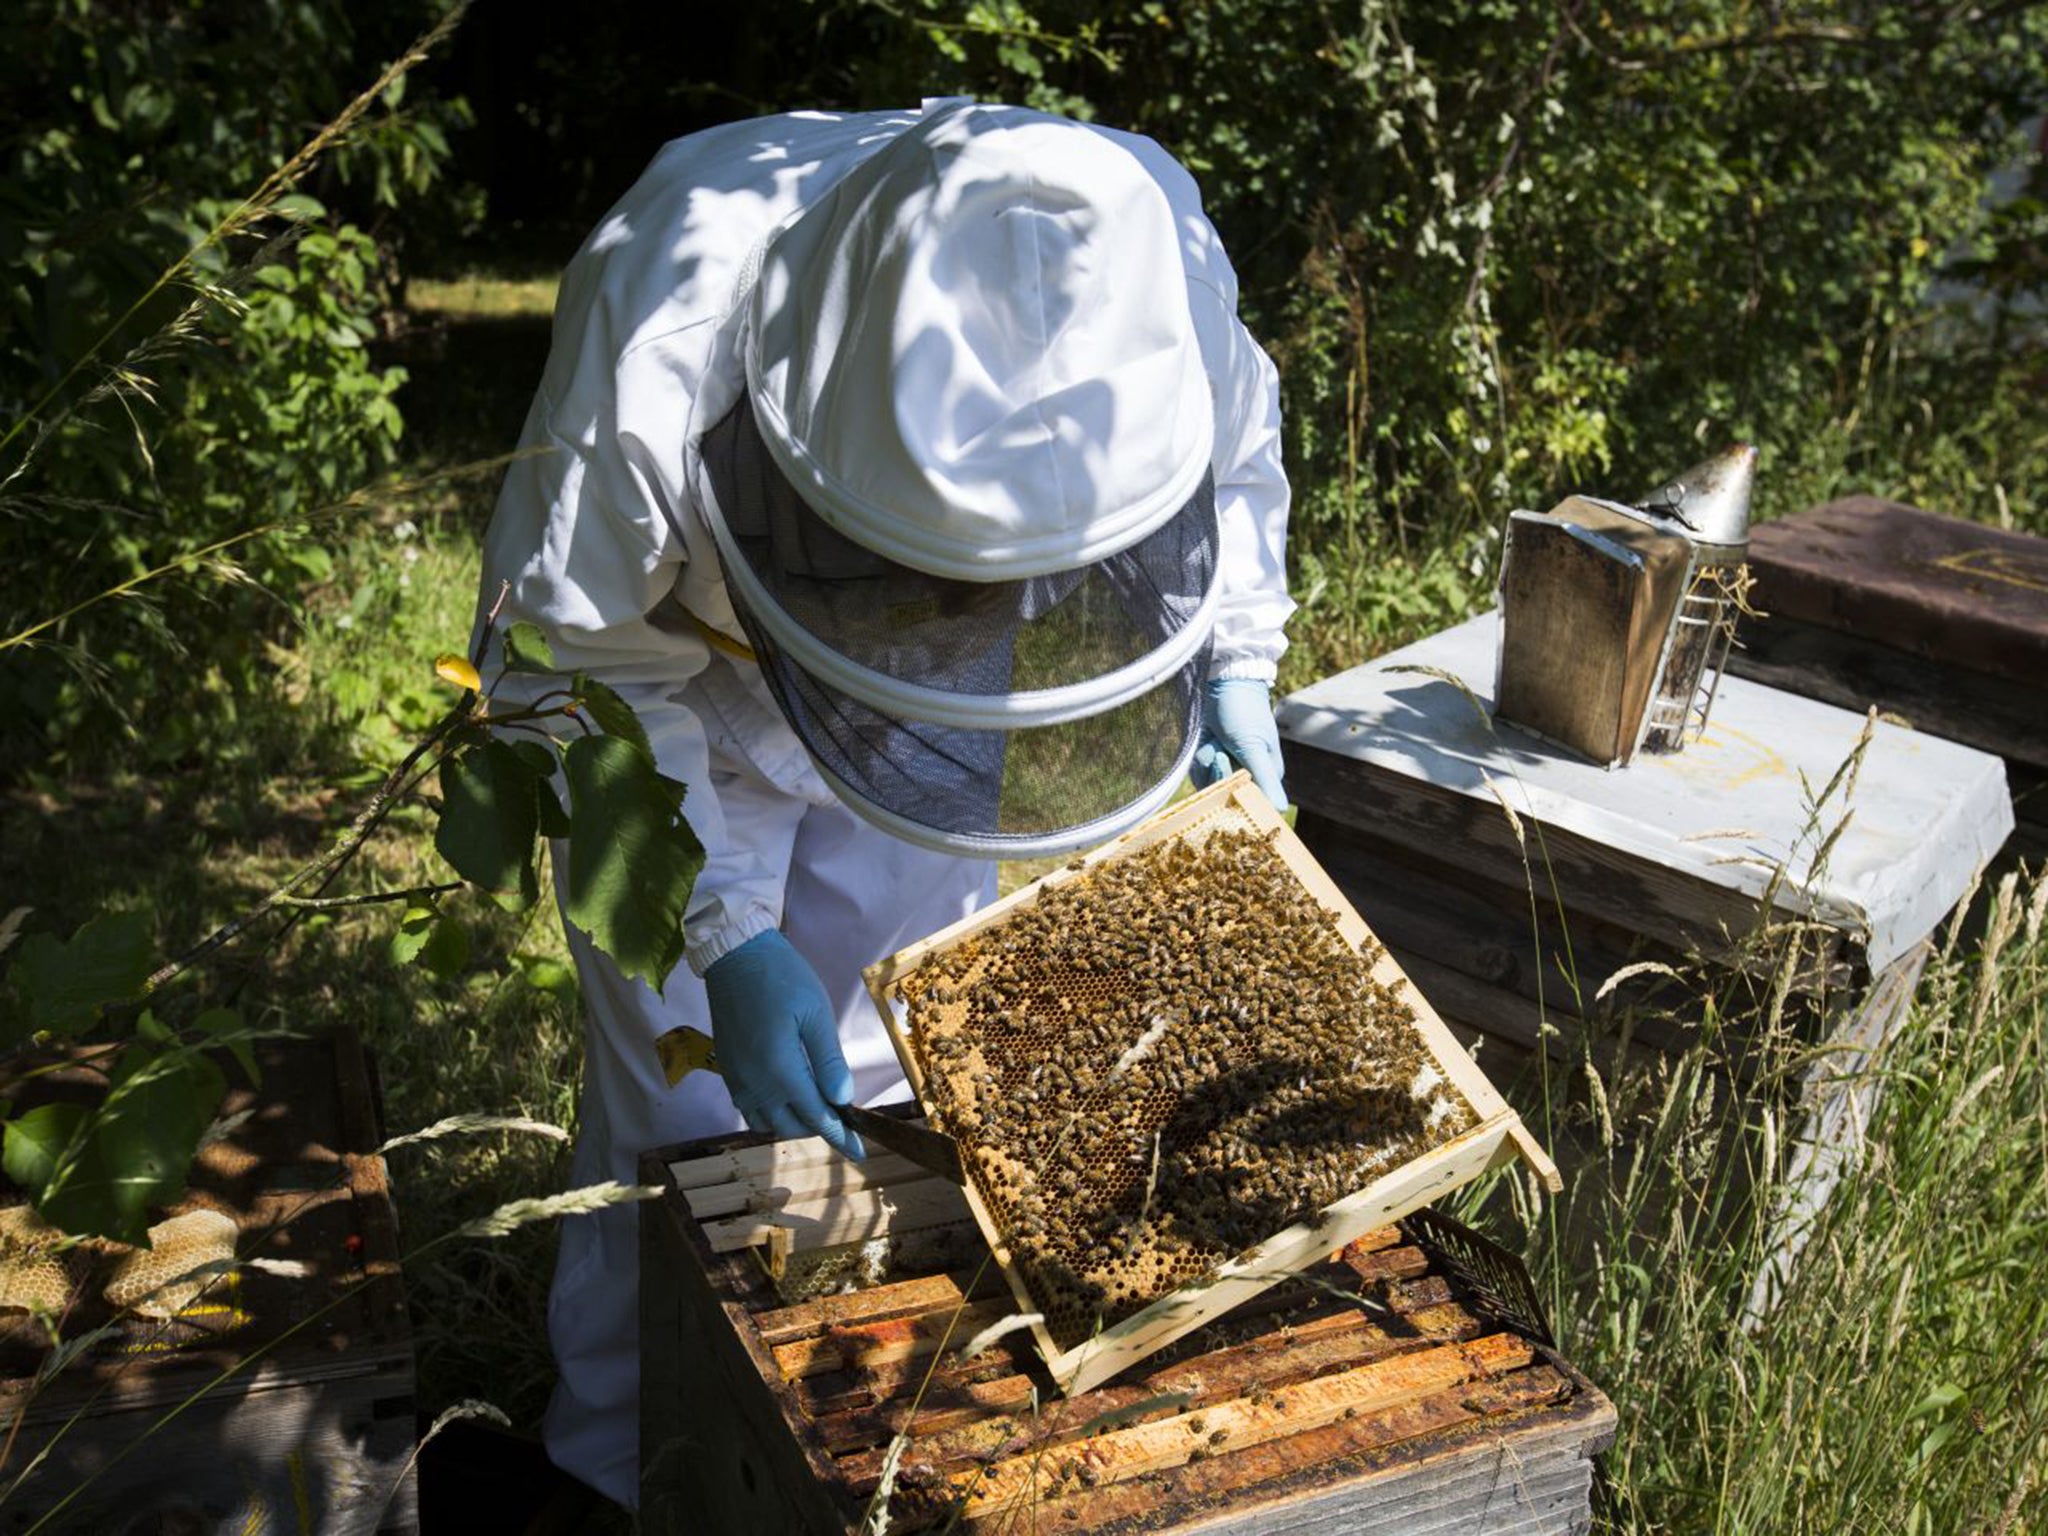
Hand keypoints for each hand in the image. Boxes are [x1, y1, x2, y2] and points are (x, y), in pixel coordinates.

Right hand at [702, 931, 864, 1159]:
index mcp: (779, 1070)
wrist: (734, 954)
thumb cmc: (782, 977)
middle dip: (817, 1127)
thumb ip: (829, 1060)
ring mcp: (736, 1079)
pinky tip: (786, 1093)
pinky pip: (749, 1108)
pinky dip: (770, 1111)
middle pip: (790, 1127)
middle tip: (840, 1113)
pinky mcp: (727, 1070)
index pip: (816, 1117)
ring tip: (814, 1103)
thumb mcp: (816, 1013)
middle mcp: (754, 1084)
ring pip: (766, 1122)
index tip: (860, 1153)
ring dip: (792, 1121)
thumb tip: (843, 1099)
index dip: (840, 1137)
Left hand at [1191, 677, 1288, 809]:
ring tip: (1214, 740)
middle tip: (1221, 749)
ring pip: (1209, 785)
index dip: (1234, 795)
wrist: (1223, 683)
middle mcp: (1249, 775)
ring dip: (1206, 761)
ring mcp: (1228, 768)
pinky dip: (1199, 759)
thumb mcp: (1253, 747)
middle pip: (1224, 796)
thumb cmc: (1243, 712)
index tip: (1225, 769)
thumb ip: (1265, 779)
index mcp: (1267, 775)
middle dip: (1216, 772)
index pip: (1249, 804)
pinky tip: (1205, 742)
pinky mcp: (1212, 760)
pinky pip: (1200, 774)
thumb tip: (1281, 811)